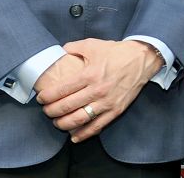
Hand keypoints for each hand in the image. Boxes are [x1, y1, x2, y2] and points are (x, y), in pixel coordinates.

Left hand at [37, 39, 164, 141]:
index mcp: (89, 74)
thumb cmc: (117, 52)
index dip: (47, 96)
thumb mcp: (94, 45)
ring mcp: (107, 102)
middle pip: (66, 106)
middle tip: (46, 111)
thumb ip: (74, 48)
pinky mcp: (116, 110)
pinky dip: (84, 134)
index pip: (61, 90)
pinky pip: (97, 126)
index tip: (41, 98)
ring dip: (63, 124)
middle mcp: (97, 90)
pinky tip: (74, 137)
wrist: (143, 59)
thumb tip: (60, 51)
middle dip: (51, 111)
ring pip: (79, 119)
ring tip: (57, 122)